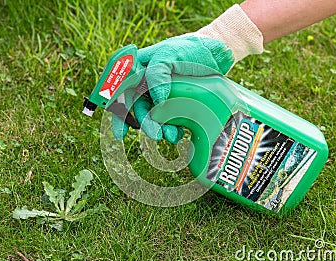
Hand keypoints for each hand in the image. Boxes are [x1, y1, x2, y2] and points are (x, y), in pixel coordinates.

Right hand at [112, 34, 234, 143]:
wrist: (216, 53)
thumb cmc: (190, 48)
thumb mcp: (170, 54)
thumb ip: (157, 73)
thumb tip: (158, 102)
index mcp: (138, 70)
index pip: (122, 93)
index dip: (119, 114)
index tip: (122, 134)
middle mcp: (147, 84)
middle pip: (140, 109)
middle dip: (146, 124)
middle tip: (156, 135)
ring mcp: (162, 95)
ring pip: (155, 117)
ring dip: (161, 129)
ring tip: (172, 136)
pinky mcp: (177, 103)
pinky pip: (171, 120)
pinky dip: (173, 129)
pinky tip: (180, 133)